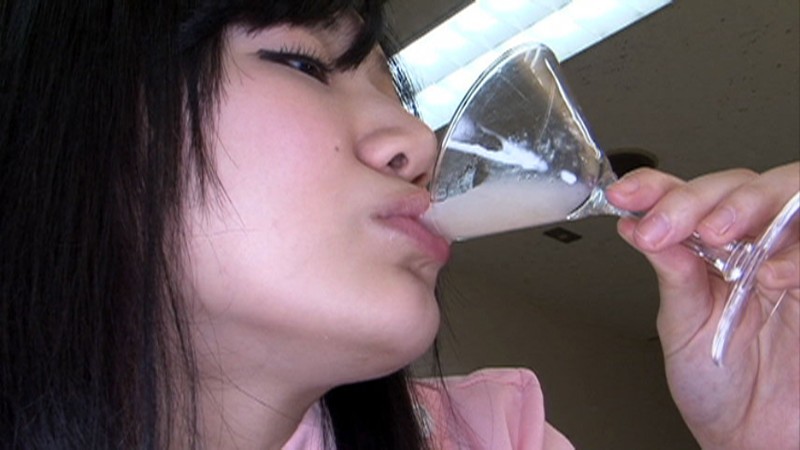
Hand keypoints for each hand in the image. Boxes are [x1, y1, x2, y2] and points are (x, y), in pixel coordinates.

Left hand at [606, 162, 799, 449]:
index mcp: (710, 252)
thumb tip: (636, 225)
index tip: (626, 195)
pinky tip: (771, 273)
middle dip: (697, 198)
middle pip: (736, 186)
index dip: (656, 187)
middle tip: (667, 226)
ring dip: (748, 205)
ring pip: (785, 194)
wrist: (758, 438)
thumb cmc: (718, 386)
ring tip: (716, 233)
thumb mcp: (682, 326)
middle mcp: (753, 247)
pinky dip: (798, 252)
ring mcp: (791, 260)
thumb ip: (671, 273)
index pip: (686, 197)